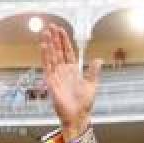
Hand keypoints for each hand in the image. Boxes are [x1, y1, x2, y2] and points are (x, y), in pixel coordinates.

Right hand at [40, 24, 100, 141]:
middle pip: (58, 51)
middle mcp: (63, 71)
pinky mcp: (51, 82)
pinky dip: (46, 56)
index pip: (68, 52)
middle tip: (51, 26)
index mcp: (73, 71)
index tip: (61, 30)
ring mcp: (56, 76)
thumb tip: (98, 60)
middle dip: (55, 39)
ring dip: (49, 44)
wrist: (77, 116)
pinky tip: (45, 46)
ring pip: (52, 56)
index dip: (64, 41)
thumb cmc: (84, 104)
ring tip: (46, 32)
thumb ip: (93, 72)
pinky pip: (48, 66)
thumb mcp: (92, 85)